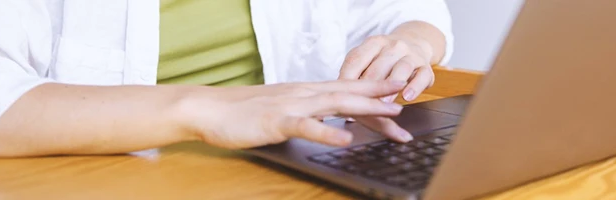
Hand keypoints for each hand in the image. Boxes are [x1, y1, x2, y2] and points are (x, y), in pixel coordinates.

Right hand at [180, 80, 412, 148]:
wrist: (208, 109)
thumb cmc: (241, 112)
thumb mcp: (279, 108)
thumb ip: (302, 111)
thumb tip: (322, 118)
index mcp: (304, 91)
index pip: (345, 87)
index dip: (373, 87)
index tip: (397, 89)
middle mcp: (303, 94)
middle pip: (348, 93)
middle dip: (380, 95)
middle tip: (407, 97)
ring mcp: (291, 106)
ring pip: (335, 104)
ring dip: (365, 108)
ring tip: (390, 112)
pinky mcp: (277, 122)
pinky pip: (307, 127)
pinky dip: (329, 133)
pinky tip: (346, 140)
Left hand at [339, 35, 436, 142]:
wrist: (415, 42)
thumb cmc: (383, 57)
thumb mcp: (367, 59)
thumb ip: (354, 74)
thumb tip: (338, 100)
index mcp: (373, 43)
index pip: (357, 60)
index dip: (346, 80)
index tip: (339, 98)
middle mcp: (393, 46)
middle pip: (378, 67)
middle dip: (368, 89)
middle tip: (359, 107)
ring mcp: (411, 55)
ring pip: (401, 69)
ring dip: (391, 87)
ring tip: (383, 104)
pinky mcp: (425, 67)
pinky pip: (422, 76)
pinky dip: (414, 86)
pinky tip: (407, 97)